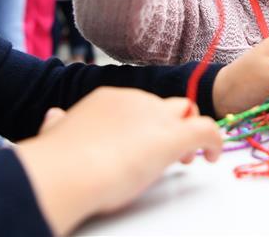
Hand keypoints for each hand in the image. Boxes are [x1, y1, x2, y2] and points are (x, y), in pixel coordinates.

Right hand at [14, 87, 221, 235]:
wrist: (69, 169)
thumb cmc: (59, 160)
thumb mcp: (55, 134)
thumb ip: (57, 124)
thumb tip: (53, 117)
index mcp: (109, 100)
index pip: (139, 104)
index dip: (146, 125)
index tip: (142, 146)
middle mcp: (136, 100)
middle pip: (167, 106)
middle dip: (171, 127)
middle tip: (170, 156)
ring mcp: (157, 116)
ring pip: (188, 114)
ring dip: (191, 135)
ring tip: (187, 160)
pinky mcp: (175, 137)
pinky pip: (208, 130)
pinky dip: (214, 142)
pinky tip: (212, 157)